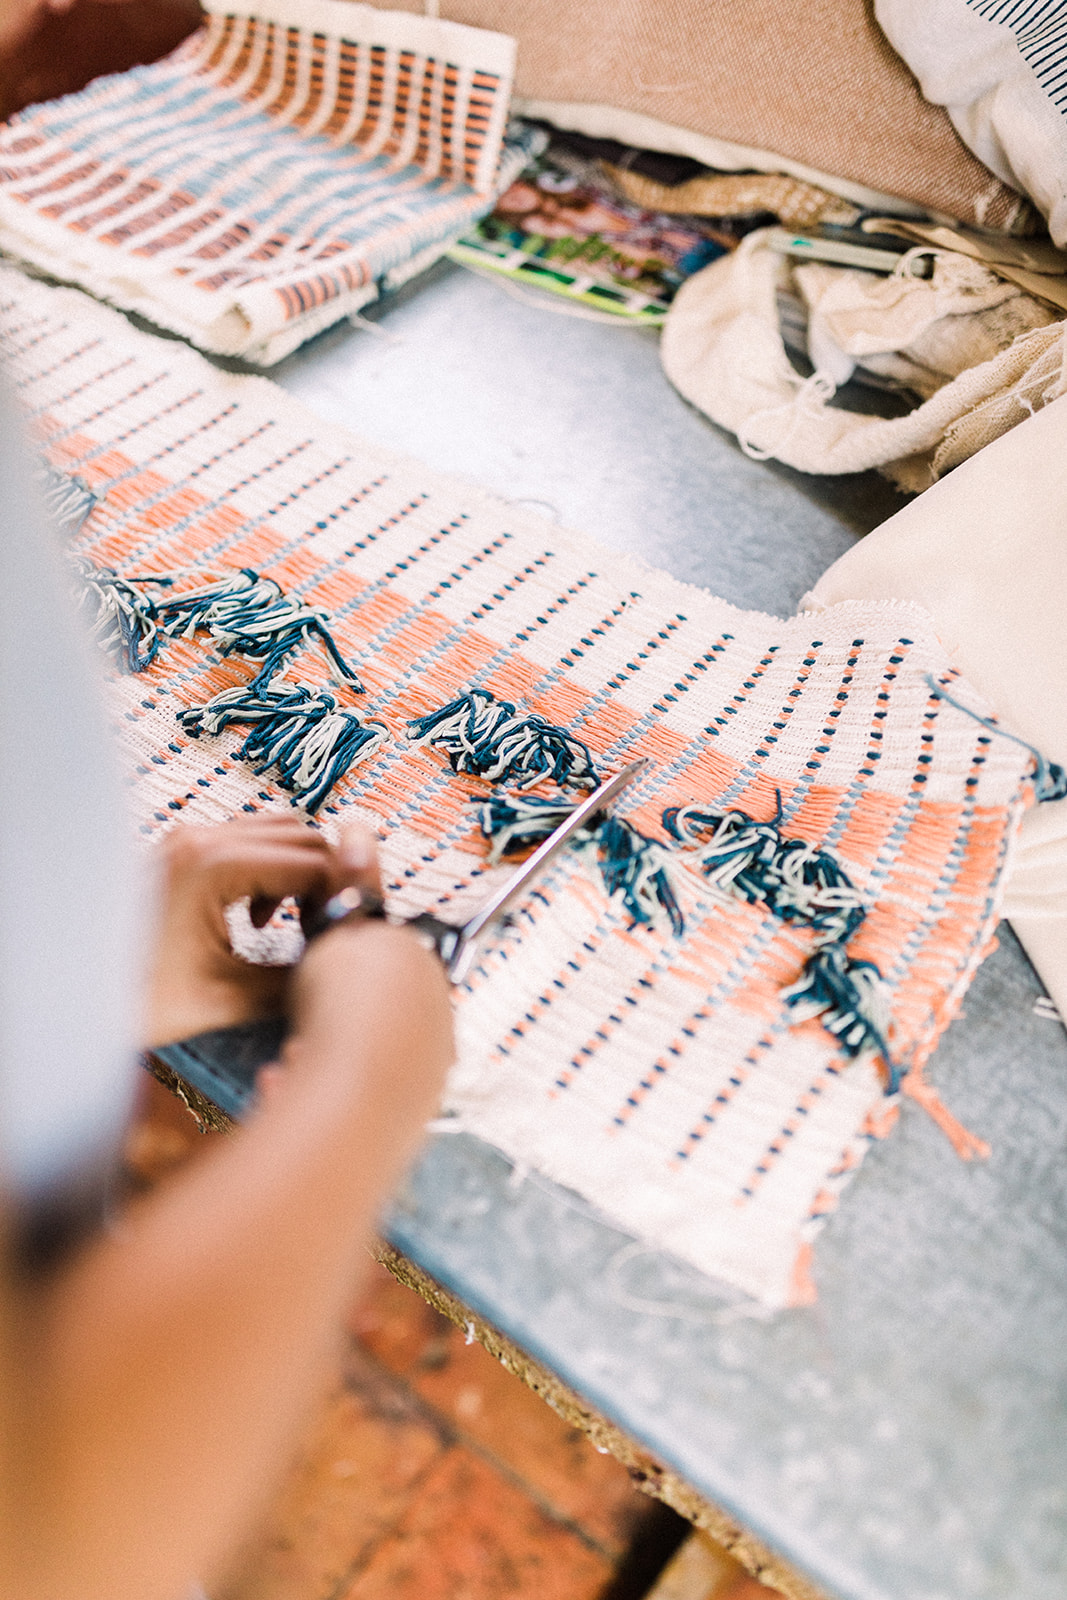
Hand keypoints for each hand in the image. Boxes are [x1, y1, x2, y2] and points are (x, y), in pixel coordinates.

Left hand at [144, 815, 378, 1048]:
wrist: (70, 989)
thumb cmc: (139, 999)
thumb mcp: (226, 999)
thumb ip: (293, 981)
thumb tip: (342, 971)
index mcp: (215, 866)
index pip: (315, 862)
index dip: (339, 900)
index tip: (338, 939)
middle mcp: (203, 837)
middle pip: (305, 836)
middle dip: (325, 882)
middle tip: (320, 931)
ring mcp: (189, 837)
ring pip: (280, 830)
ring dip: (297, 871)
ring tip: (285, 923)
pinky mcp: (183, 847)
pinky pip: (249, 840)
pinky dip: (270, 868)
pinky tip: (253, 916)